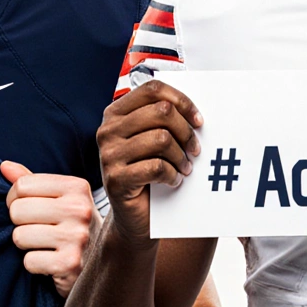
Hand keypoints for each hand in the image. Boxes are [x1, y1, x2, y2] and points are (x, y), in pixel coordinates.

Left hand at [2, 161, 100, 297]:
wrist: (101, 262)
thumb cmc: (71, 224)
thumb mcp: (58, 198)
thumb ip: (31, 181)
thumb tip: (4, 165)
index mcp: (77, 187)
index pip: (22, 185)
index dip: (14, 199)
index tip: (25, 208)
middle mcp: (80, 209)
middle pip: (18, 210)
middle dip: (19, 223)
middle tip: (35, 229)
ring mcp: (78, 237)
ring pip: (20, 236)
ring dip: (25, 245)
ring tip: (43, 245)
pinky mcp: (71, 263)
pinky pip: (29, 261)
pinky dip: (34, 265)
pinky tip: (49, 262)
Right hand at [95, 80, 202, 247]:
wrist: (134, 217)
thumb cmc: (147, 174)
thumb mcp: (153, 141)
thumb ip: (164, 121)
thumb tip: (195, 112)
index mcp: (116, 113)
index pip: (152, 90)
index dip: (181, 101)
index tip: (198, 120)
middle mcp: (108, 130)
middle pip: (161, 112)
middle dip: (186, 131)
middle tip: (195, 150)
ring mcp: (109, 154)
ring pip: (162, 139)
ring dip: (181, 157)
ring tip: (184, 168)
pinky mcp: (116, 179)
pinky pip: (157, 167)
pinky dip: (173, 175)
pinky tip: (173, 181)